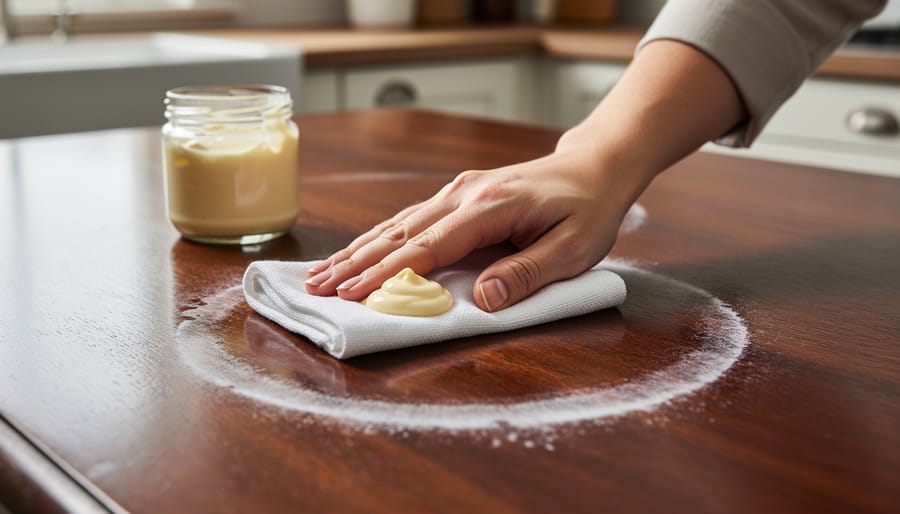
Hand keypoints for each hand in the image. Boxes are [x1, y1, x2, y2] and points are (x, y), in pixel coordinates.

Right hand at [304, 142, 641, 311]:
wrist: (595, 167)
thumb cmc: (589, 211)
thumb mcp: (574, 249)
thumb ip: (529, 274)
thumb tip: (484, 300)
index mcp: (491, 206)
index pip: (429, 245)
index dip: (389, 273)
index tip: (353, 293)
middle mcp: (465, 194)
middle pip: (400, 233)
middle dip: (355, 262)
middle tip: (315, 289)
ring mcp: (458, 191)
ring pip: (396, 223)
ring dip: (357, 250)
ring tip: (320, 274)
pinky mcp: (458, 195)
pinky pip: (409, 219)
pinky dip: (378, 238)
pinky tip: (357, 252)